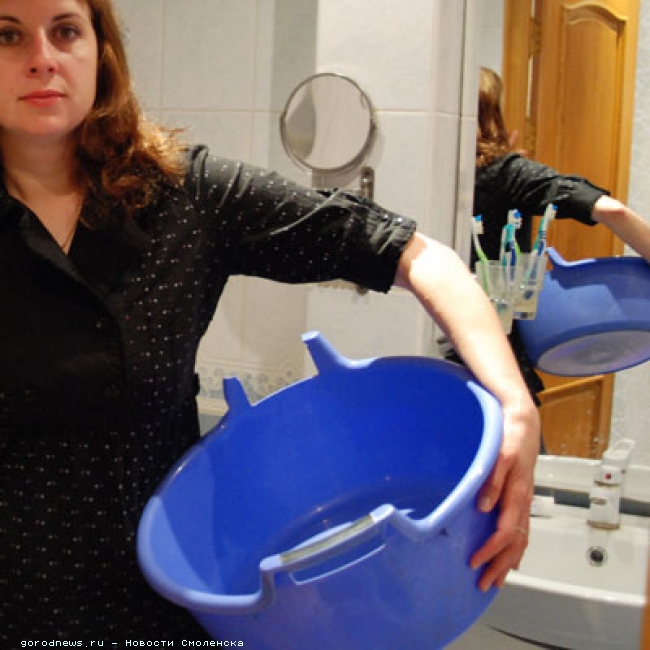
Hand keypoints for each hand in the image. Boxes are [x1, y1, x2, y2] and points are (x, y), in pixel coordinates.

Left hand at [470, 401, 539, 590]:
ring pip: (520, 541)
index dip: (490, 550)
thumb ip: (492, 480)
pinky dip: (516, 550)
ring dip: (508, 563)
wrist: (523, 424)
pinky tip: (510, 558)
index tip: (475, 562)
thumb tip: (483, 507)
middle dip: (500, 566)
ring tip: (496, 580)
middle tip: (483, 583)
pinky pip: (522, 531)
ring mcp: (523, 502)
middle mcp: (523, 502)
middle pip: (514, 544)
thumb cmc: (511, 438)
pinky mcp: (521, 499)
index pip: (505, 532)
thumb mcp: (499, 455)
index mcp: (517, 495)